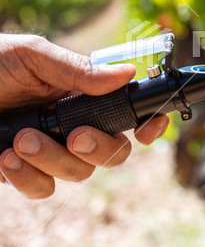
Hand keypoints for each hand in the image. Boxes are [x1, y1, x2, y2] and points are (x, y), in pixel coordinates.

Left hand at [0, 34, 168, 198]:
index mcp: (83, 96)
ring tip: (21, 140)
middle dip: (99, 149)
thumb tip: (128, 73)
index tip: (148, 130)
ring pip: (78, 173)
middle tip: (74, 137)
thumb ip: (79, 70)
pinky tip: (5, 158)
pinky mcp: (24, 172)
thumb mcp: (34, 57)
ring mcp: (51, 150)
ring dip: (53, 161)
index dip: (146, 125)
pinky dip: (28, 178)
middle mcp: (74, 125)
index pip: (126, 114)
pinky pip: (43, 189)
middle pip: (113, 152)